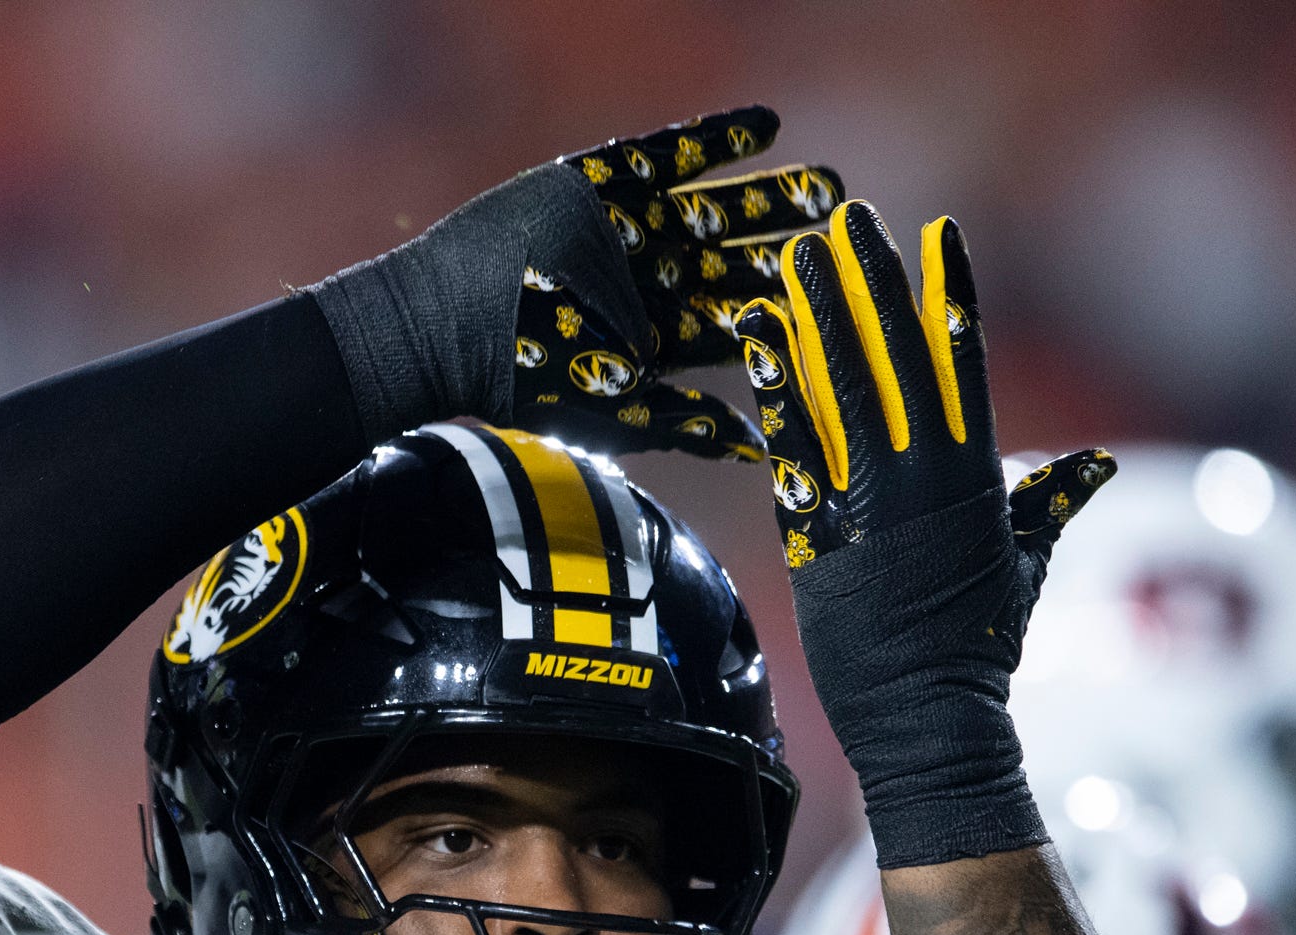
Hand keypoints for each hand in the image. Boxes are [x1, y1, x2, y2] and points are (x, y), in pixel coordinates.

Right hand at [306, 105, 842, 461]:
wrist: (443, 325)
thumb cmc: (518, 379)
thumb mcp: (610, 410)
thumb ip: (684, 424)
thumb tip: (757, 449)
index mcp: (655, 334)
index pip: (735, 319)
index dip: (788, 310)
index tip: (844, 304)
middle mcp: (648, 278)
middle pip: (735, 260)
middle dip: (789, 249)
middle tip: (853, 236)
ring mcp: (627, 227)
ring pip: (715, 207)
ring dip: (770, 196)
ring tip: (827, 188)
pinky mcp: (602, 181)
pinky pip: (669, 155)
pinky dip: (717, 140)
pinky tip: (770, 125)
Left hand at [728, 203, 1113, 866]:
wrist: (928, 717)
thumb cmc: (980, 649)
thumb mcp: (1025, 567)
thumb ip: (1050, 502)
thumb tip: (1091, 462)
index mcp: (977, 475)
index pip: (965, 364)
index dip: (948, 295)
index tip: (936, 233)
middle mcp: (927, 477)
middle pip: (897, 358)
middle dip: (870, 282)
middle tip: (845, 219)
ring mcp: (873, 503)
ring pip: (842, 388)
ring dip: (817, 315)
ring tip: (794, 256)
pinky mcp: (823, 533)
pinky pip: (792, 445)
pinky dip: (773, 388)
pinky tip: (753, 337)